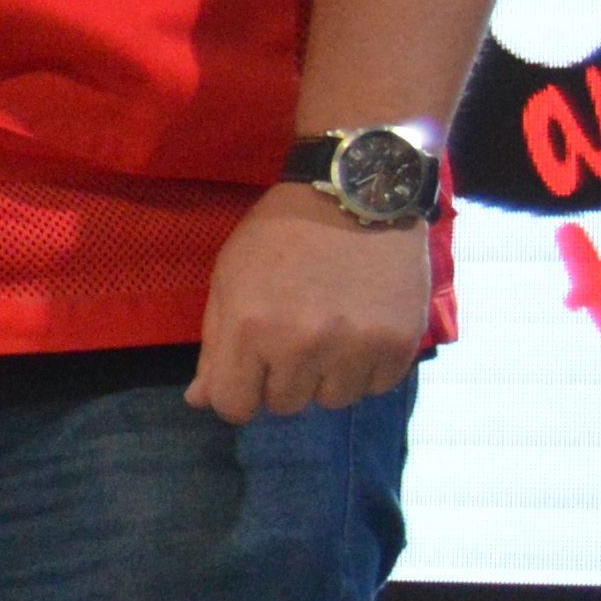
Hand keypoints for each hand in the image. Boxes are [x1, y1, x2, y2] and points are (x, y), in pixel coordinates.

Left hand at [191, 186, 434, 421]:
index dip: (237, 394)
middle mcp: (302, 345)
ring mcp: (355, 346)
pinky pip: (377, 386)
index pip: (234, 407)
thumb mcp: (229, 278)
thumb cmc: (280, 233)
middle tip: (294, 337)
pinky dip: (368, 368)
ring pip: (333, 400)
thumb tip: (200, 401)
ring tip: (331, 333)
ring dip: (328, 376)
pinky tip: (362, 331)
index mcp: (250, 329)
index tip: (249, 374)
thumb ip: (215, 344)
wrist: (356, 193)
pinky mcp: (399, 342)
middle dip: (283, 379)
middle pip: (285, 405)